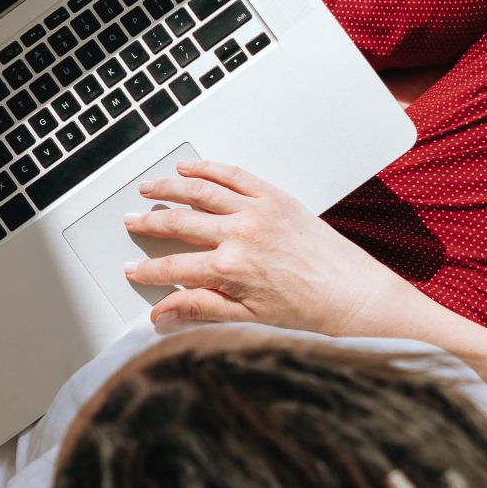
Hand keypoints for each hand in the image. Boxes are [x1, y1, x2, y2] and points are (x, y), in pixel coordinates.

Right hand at [125, 158, 418, 336]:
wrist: (356, 296)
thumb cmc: (311, 311)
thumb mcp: (248, 319)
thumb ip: (201, 310)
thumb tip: (162, 316)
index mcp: (231, 268)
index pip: (174, 267)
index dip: (148, 270)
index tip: (132, 270)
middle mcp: (241, 234)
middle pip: (179, 223)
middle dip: (149, 223)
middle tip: (130, 222)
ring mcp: (259, 211)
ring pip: (201, 192)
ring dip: (169, 187)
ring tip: (149, 187)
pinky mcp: (277, 197)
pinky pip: (234, 175)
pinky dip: (209, 169)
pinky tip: (190, 168)